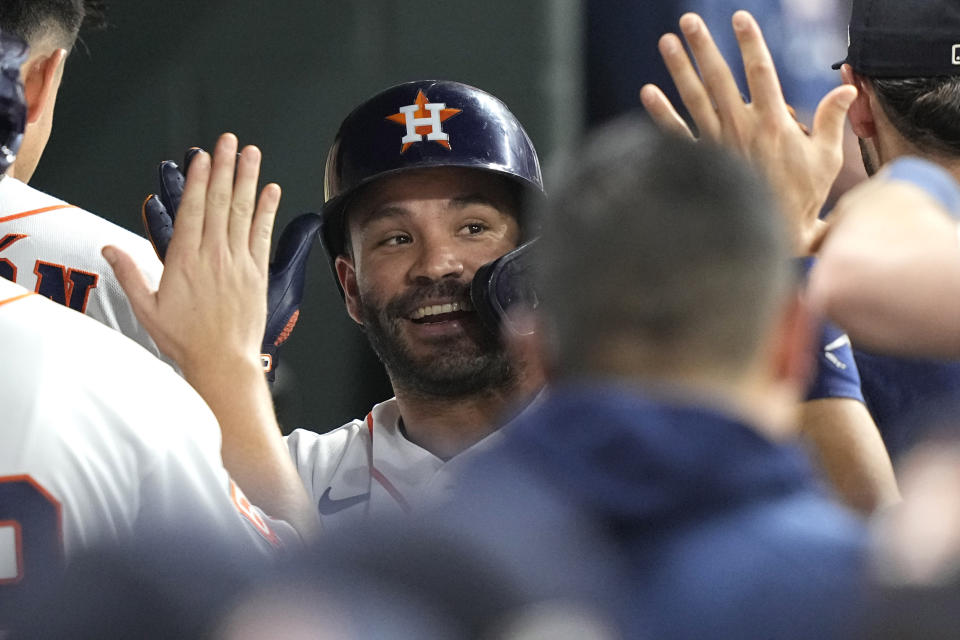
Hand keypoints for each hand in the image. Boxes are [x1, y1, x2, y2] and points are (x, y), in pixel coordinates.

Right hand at [106, 133, 279, 376]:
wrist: (222, 361)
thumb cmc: (185, 340)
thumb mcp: (146, 308)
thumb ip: (129, 274)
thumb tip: (109, 249)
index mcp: (184, 260)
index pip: (192, 210)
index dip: (199, 180)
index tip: (202, 157)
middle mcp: (213, 255)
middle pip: (219, 202)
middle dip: (223, 168)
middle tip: (227, 141)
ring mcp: (238, 262)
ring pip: (242, 212)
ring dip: (247, 179)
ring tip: (250, 153)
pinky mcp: (257, 273)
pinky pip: (263, 234)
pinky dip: (267, 210)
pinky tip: (271, 190)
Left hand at [639, 11, 856, 254]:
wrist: (775, 236)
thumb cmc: (801, 197)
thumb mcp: (825, 158)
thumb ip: (831, 119)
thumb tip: (846, 86)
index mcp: (774, 124)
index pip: (761, 72)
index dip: (751, 43)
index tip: (741, 18)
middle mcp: (741, 130)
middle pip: (719, 79)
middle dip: (704, 47)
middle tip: (689, 20)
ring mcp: (718, 146)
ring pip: (694, 100)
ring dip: (679, 70)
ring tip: (666, 42)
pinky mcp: (702, 163)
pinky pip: (676, 135)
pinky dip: (661, 113)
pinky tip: (647, 91)